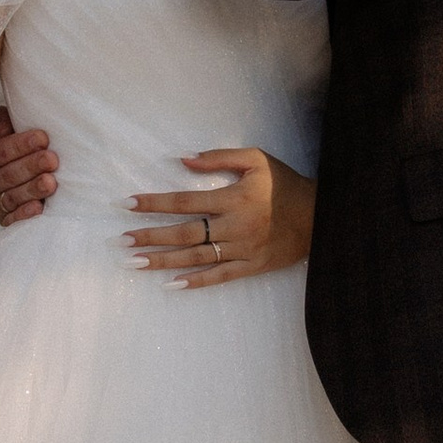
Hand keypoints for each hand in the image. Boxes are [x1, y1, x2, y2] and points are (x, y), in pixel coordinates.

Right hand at [0, 103, 57, 223]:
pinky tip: (38, 208)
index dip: (20, 145)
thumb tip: (2, 127)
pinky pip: (13, 219)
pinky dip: (24, 214)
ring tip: (50, 183)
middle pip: (7, 175)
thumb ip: (0, 122)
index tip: (43, 138)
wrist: (38, 173)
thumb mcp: (12, 128)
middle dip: (31, 166)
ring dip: (32, 189)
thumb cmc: (26, 147)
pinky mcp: (6, 219)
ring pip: (12, 196)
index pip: (0, 151)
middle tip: (51, 159)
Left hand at [126, 146, 315, 288]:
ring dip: (163, 260)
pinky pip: (219, 277)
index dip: (154, 203)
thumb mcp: (257, 159)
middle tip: (120, 241)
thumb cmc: (284, 184)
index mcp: (232, 199)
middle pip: (184, 233)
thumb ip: (219, 157)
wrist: (321, 216)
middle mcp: (234, 226)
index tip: (126, 204)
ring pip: (196, 257)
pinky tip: (171, 285)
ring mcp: (242, 249)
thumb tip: (182, 159)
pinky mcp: (252, 266)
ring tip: (134, 263)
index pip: (184, 201)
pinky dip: (196, 282)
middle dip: (150, 237)